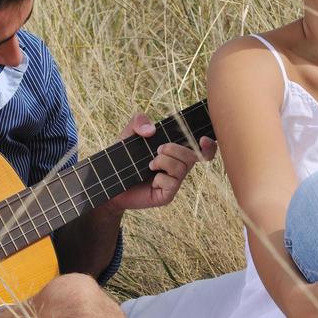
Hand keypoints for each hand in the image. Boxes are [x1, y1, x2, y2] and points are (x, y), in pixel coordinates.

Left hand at [103, 113, 217, 212]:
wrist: (109, 181)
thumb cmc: (122, 158)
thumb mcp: (127, 135)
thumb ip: (138, 122)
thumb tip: (152, 129)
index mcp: (175, 152)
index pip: (201, 150)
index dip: (209, 146)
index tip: (203, 140)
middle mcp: (178, 167)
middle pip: (193, 156)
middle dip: (175, 149)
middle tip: (157, 150)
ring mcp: (173, 182)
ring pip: (182, 168)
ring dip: (165, 161)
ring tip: (150, 163)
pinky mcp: (166, 195)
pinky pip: (172, 184)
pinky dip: (160, 177)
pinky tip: (150, 178)